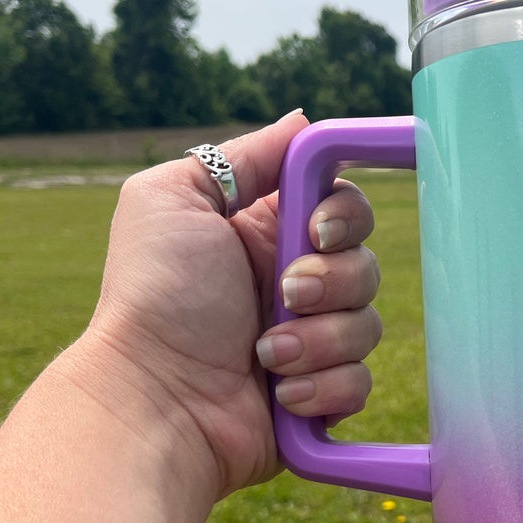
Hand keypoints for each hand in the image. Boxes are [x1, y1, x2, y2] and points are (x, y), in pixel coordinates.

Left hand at [80, 111, 381, 497]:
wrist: (155, 400)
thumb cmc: (155, 296)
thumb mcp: (174, 198)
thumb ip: (241, 157)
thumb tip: (303, 122)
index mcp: (266, 234)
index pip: (345, 207)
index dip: (345, 215)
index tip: (315, 230)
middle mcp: (294, 285)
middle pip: (367, 264)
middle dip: (333, 280)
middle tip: (286, 295)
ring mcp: (310, 343)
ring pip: (368, 325)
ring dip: (318, 339)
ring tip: (265, 354)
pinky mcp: (319, 397)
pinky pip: (360, 383)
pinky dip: (322, 387)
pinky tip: (278, 393)